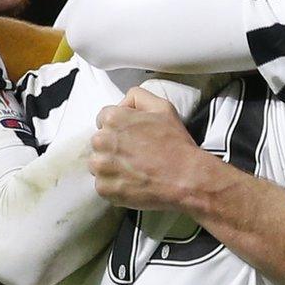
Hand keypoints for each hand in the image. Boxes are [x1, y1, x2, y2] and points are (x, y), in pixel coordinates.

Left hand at [90, 88, 221, 212]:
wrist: (187, 178)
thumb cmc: (176, 144)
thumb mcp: (163, 107)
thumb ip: (138, 96)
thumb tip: (123, 103)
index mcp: (113, 119)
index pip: (103, 120)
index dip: (119, 128)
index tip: (132, 139)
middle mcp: (102, 141)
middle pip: (99, 143)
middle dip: (113, 148)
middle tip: (135, 155)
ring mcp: (101, 166)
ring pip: (97, 164)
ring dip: (112, 167)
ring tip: (134, 170)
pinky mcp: (104, 188)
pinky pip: (102, 185)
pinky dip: (115, 186)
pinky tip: (133, 183)